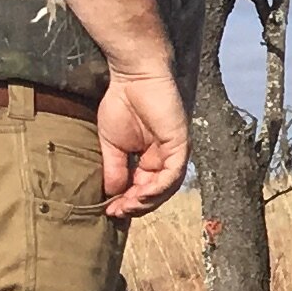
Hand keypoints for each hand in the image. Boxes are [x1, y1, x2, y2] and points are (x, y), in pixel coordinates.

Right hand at [97, 64, 188, 217]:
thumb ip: (115, 169)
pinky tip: (142, 194)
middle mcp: (167, 158)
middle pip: (157, 192)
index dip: (128, 202)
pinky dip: (159, 187)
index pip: (144, 189)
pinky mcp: (181, 144)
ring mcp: (176, 151)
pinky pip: (174, 172)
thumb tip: (112, 195)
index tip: (110, 211)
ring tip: (127, 207)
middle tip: (117, 212)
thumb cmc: (122, 105)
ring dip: (147, 201)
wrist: (132, 78)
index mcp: (152, 159)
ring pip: (167, 187)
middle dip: (137, 205)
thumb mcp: (112, 145)